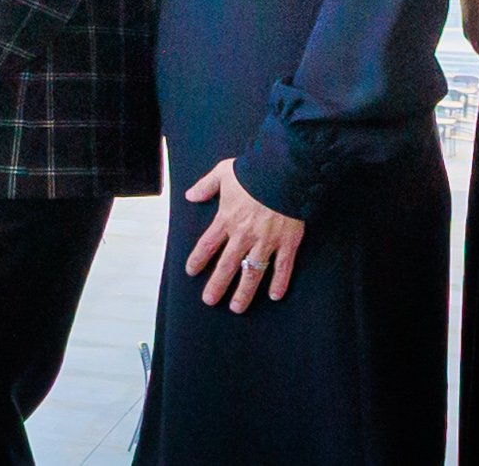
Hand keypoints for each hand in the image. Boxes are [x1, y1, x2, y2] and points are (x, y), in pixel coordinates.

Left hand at [179, 159, 304, 310]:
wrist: (285, 171)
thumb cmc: (254, 171)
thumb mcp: (223, 172)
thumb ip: (206, 186)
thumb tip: (190, 195)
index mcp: (227, 219)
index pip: (207, 245)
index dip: (197, 260)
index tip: (191, 271)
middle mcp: (244, 234)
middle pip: (227, 265)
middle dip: (217, 285)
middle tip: (210, 300)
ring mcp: (266, 241)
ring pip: (253, 272)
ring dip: (244, 292)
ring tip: (237, 307)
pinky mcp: (288, 242)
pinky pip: (283, 267)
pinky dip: (279, 282)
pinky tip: (274, 296)